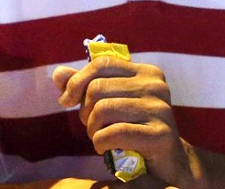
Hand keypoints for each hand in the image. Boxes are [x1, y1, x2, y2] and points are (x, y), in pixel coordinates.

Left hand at [52, 58, 203, 188]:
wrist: (166, 162)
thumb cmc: (133, 127)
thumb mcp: (109, 102)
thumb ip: (85, 86)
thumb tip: (58, 74)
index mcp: (146, 72)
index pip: (102, 64)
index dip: (77, 80)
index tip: (67, 100)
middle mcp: (156, 86)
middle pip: (97, 88)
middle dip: (85, 111)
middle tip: (92, 125)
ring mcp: (160, 109)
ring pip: (103, 110)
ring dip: (92, 129)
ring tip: (99, 136)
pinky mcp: (160, 134)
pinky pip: (114, 133)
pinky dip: (100, 142)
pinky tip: (104, 148)